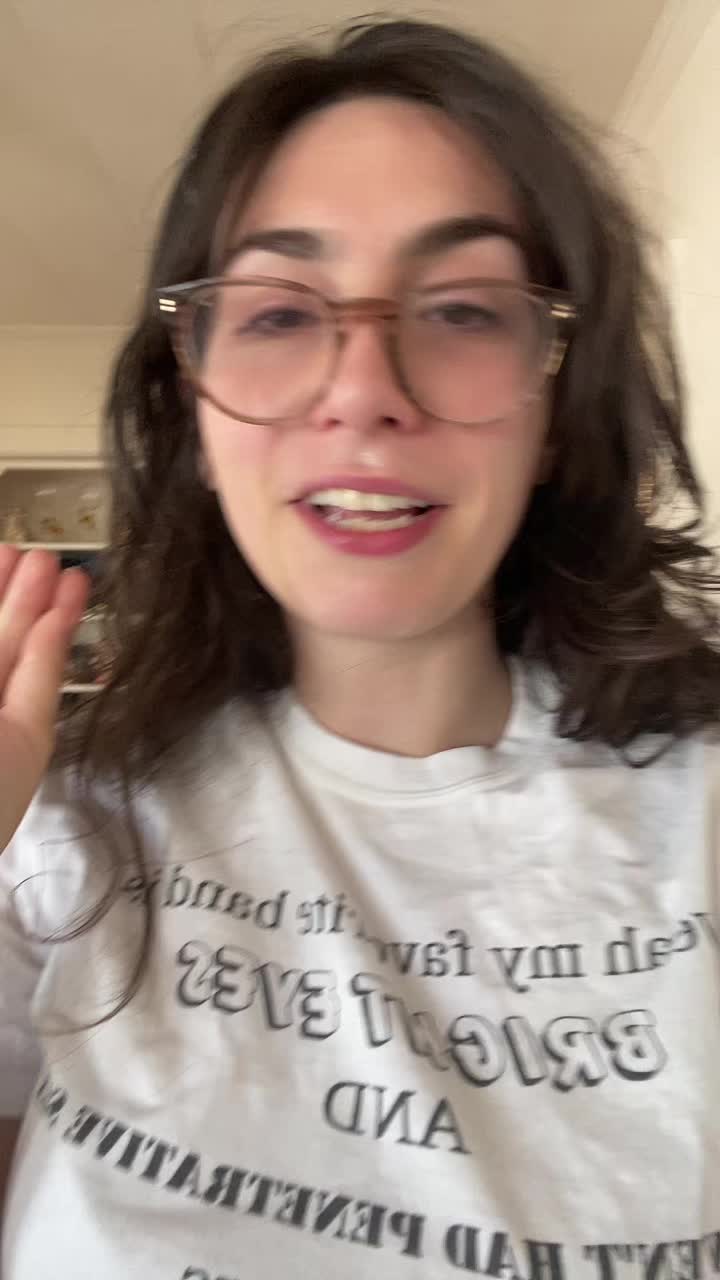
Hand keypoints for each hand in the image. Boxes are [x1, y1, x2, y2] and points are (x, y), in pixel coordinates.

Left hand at [0, 546, 89, 853]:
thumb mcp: (5, 722)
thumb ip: (18, 665)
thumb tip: (36, 638)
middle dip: (9, 592)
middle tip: (32, 551)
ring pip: (15, 650)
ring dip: (38, 605)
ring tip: (56, 564)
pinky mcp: (27, 743)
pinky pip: (39, 681)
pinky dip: (54, 642)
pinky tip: (68, 605)